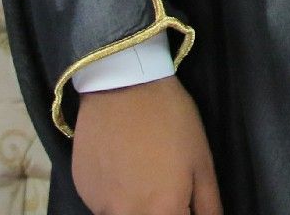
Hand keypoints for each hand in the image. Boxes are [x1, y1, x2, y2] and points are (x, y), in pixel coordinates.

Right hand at [72, 76, 220, 214]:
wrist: (122, 86)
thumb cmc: (170, 120)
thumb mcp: (202, 161)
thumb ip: (207, 204)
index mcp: (162, 212)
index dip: (182, 213)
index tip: (183, 203)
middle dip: (158, 211)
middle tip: (162, 185)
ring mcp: (99, 206)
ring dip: (133, 206)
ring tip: (142, 172)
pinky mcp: (82, 191)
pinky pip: (101, 205)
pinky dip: (113, 196)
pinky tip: (121, 167)